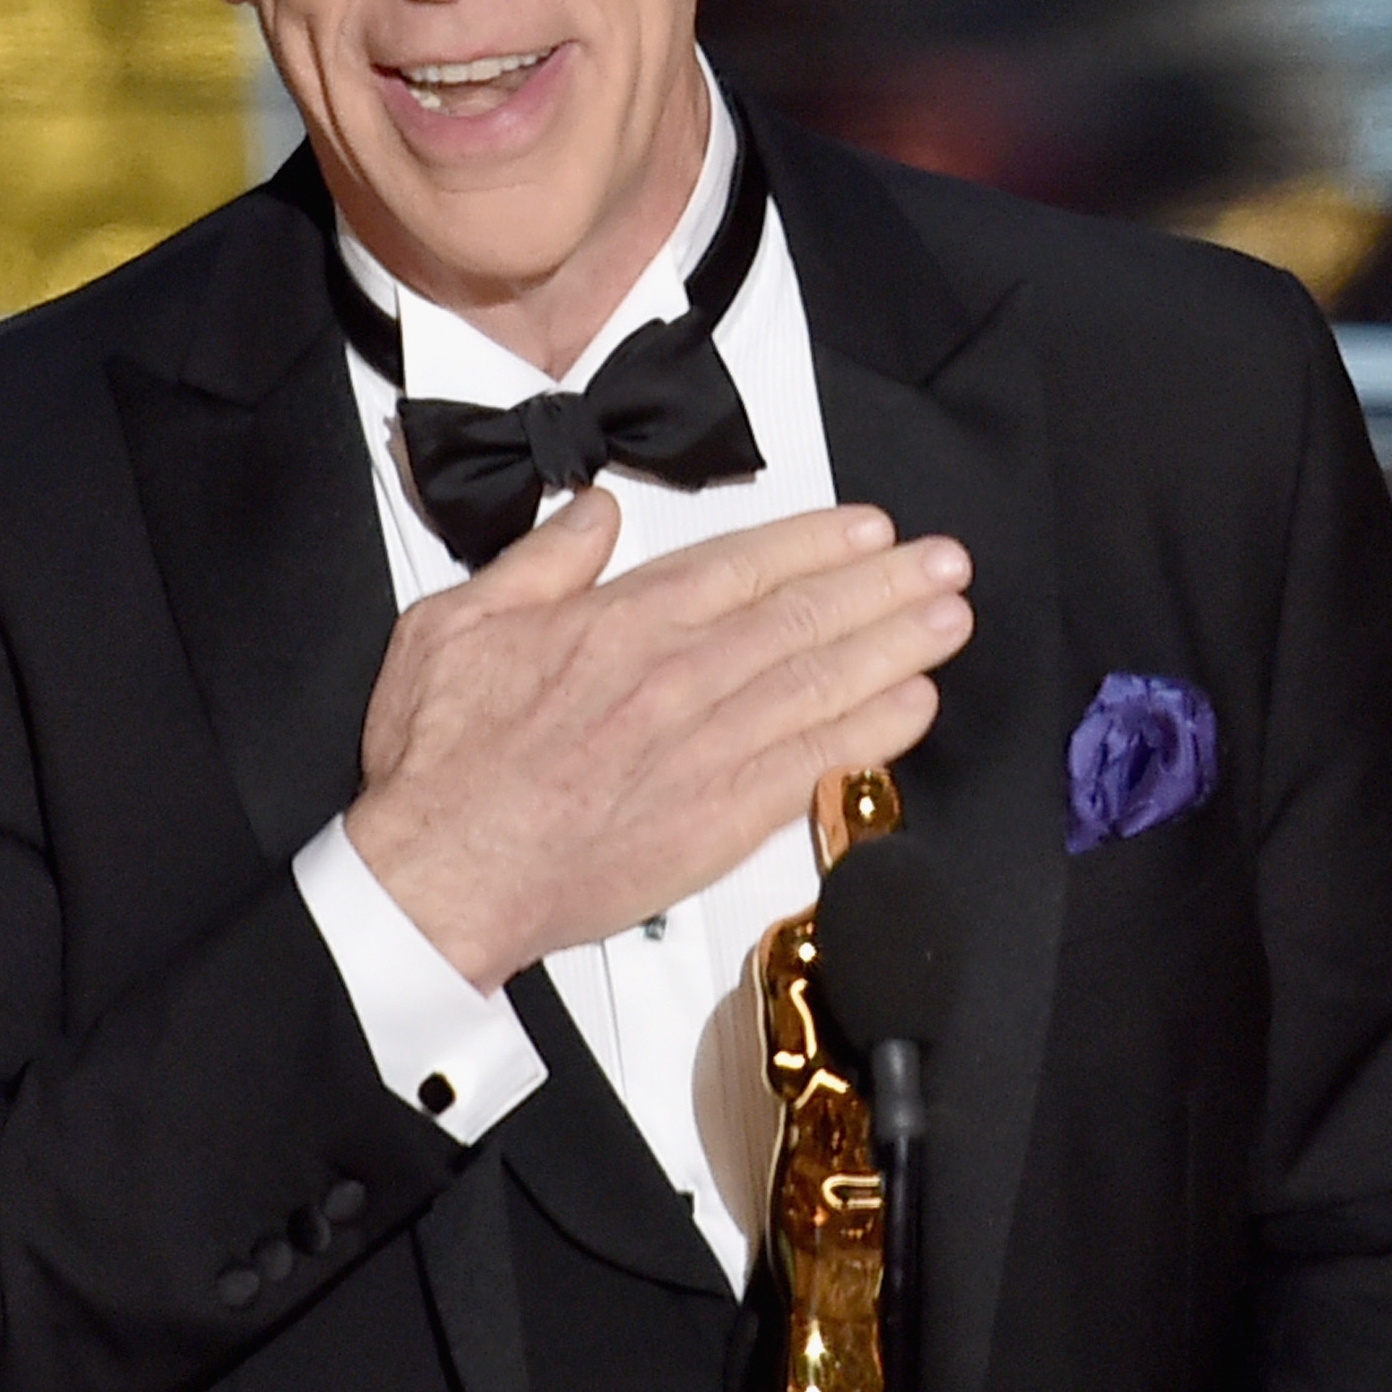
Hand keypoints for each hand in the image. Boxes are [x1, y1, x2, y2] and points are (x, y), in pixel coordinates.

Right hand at [345, 489, 972, 990]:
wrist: (441, 877)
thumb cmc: (442, 762)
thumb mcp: (455, 625)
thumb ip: (537, 562)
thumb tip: (594, 514)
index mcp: (619, 624)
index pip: (742, 566)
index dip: (816, 542)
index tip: (870, 529)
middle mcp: (677, 678)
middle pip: (803, 618)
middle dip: (885, 586)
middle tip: (945, 564)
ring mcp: (703, 750)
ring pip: (821, 683)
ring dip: (896, 647)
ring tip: (950, 621)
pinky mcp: (715, 821)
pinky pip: (811, 765)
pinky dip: (868, 734)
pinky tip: (911, 709)